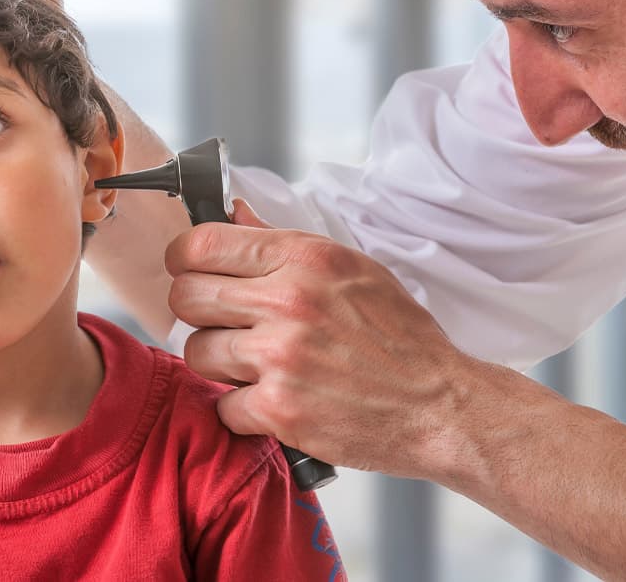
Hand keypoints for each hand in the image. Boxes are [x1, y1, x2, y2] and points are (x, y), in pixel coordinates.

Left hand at [166, 199, 468, 477]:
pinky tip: (275, 403)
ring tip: (258, 368)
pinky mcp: (279, 410)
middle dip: (199, 314)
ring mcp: (280, 356)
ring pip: (197, 352)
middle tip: (225, 326)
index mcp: (305, 258)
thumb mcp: (352, 270)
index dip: (184, 260)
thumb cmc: (400, 338)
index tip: (191, 273)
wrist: (441, 406)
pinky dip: (244, 412)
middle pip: (186, 297)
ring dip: (220, 364)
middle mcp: (288, 300)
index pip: (202, 244)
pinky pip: (223, 406)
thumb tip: (234, 214)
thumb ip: (284, 244)